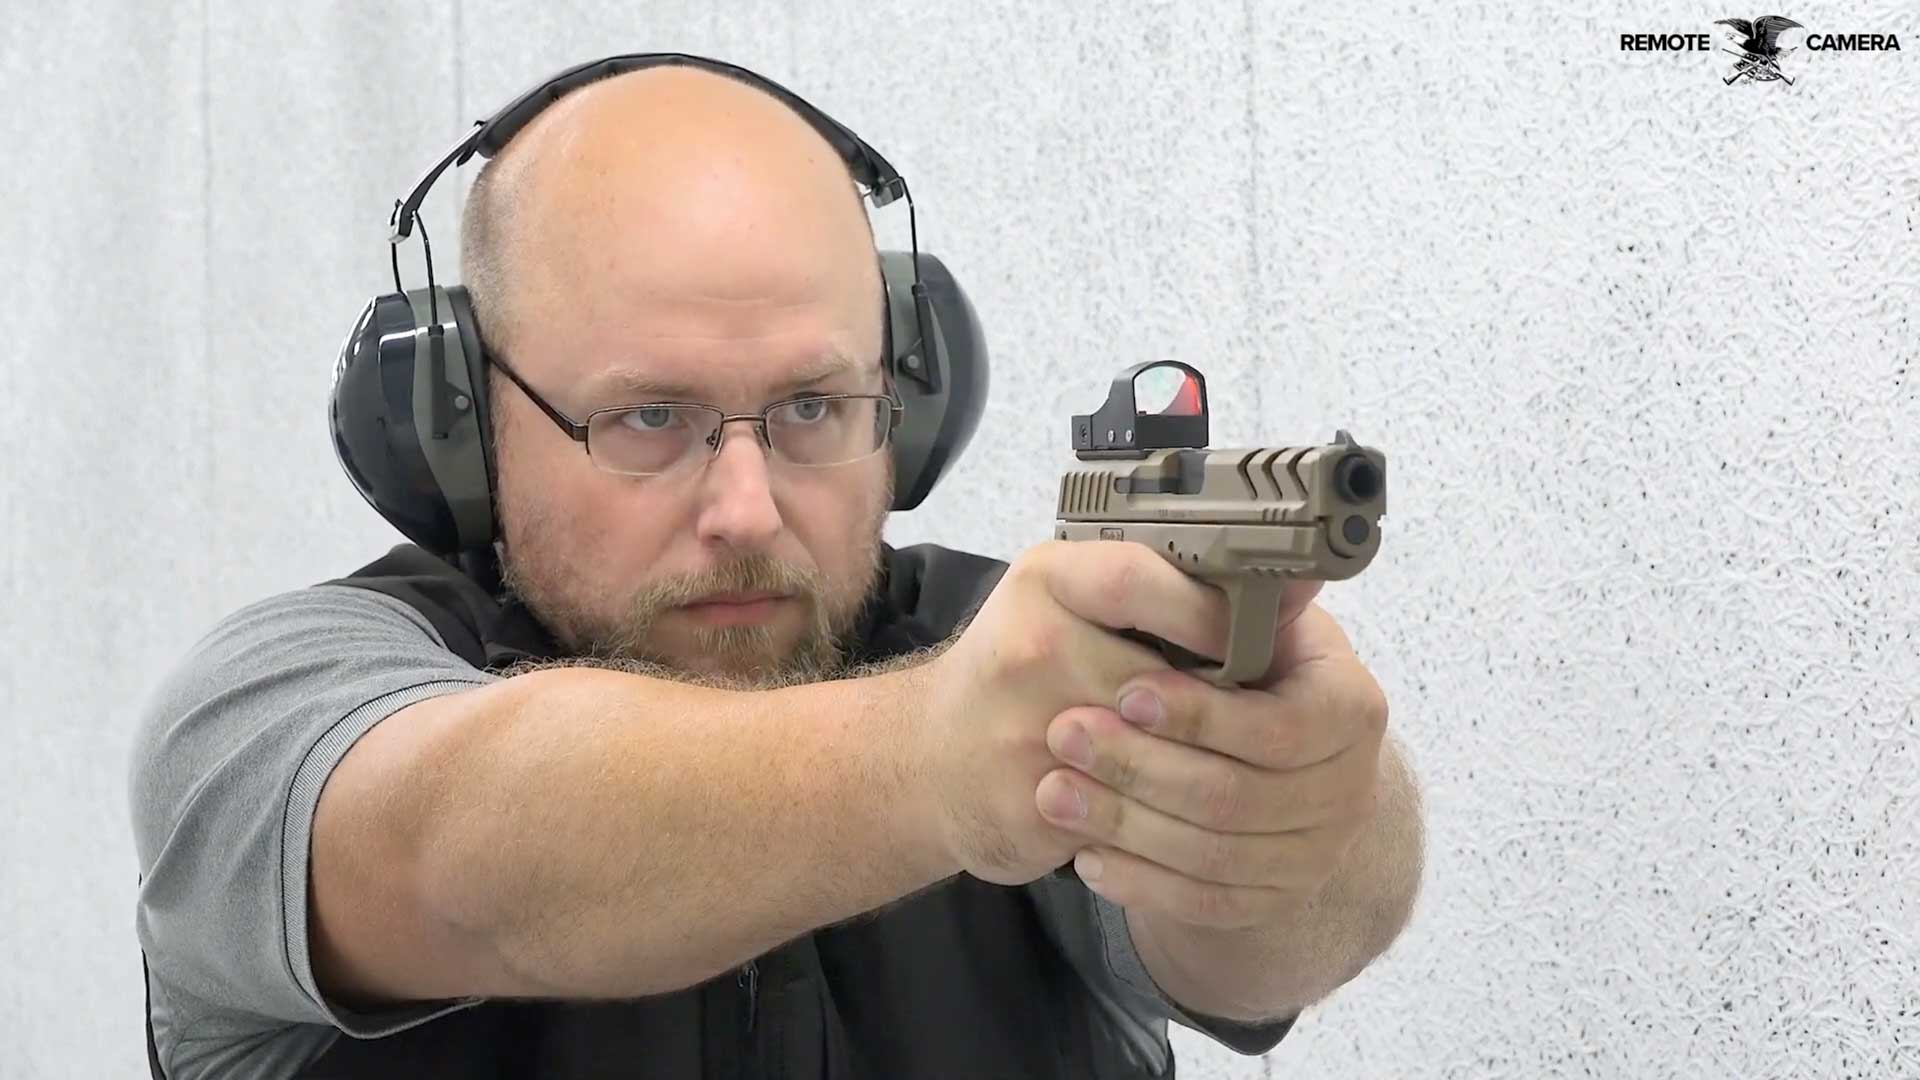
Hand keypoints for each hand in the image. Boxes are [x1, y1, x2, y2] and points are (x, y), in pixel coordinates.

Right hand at [913, 540, 1245, 885]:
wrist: (929, 758)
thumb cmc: (1020, 669)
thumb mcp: (1068, 600)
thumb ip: (1163, 591)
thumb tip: (1291, 585)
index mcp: (1045, 582)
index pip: (1139, 581)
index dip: (1208, 612)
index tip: (1255, 634)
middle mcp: (1028, 648)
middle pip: (1159, 679)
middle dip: (1219, 707)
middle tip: (1267, 718)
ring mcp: (1023, 730)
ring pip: (1155, 755)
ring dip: (1204, 766)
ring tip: (1241, 767)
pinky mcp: (1031, 803)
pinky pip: (1132, 813)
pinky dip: (1170, 817)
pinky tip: (1190, 814)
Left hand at [1033, 598, 1388, 928]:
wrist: (1264, 760)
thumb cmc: (1247, 673)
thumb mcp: (1258, 626)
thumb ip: (1247, 604)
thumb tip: (1275, 560)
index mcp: (1352, 709)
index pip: (1280, 727)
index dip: (1200, 715)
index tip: (1125, 692)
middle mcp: (1348, 790)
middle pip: (1235, 796)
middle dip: (1140, 766)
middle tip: (1063, 733)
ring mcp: (1315, 854)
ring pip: (1211, 855)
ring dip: (1124, 824)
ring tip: (1053, 792)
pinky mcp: (1273, 900)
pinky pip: (1203, 903)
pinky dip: (1141, 882)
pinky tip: (1087, 854)